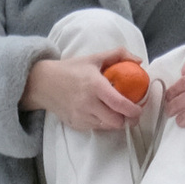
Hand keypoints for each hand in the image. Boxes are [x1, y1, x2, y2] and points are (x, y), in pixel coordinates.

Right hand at [22, 52, 146, 134]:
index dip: (133, 110)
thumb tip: (139, 61)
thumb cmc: (71, 69)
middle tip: (132, 113)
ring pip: (107, 127)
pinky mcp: (76, 125)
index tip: (140, 108)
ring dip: (115, 122)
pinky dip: (103, 123)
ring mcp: (81, 116)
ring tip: (117, 112)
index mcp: (95, 85)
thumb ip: (118, 55)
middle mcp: (88, 104)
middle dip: (127, 119)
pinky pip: (96, 128)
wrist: (44, 83)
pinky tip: (102, 113)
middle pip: (116, 121)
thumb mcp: (94, 58)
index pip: (119, 103)